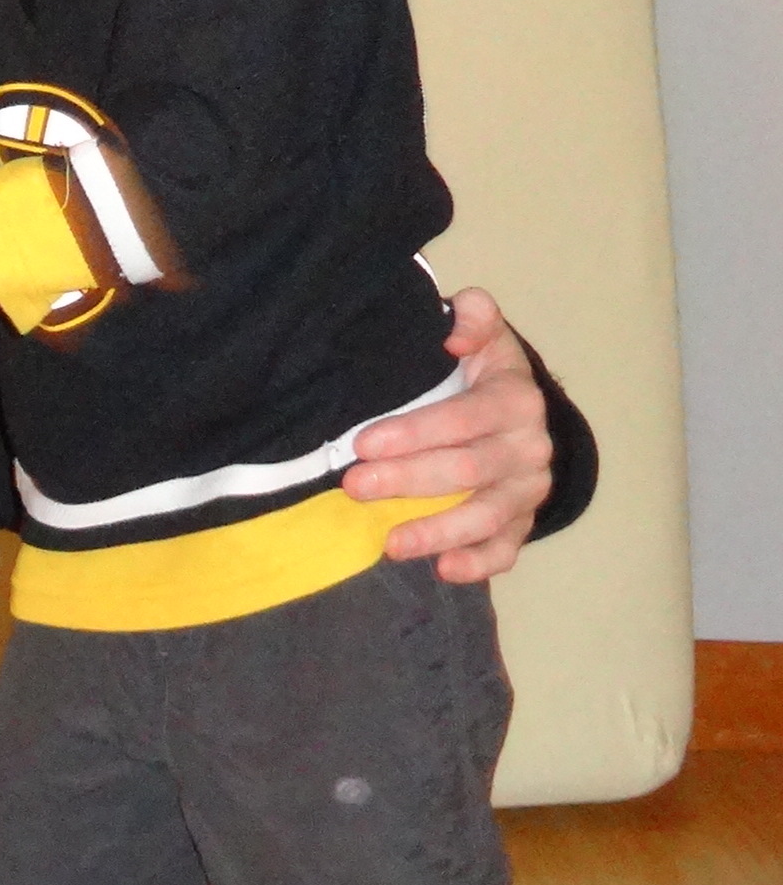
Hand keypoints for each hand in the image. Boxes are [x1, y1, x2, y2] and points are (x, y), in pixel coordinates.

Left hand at [346, 289, 552, 583]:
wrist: (517, 409)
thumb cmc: (481, 369)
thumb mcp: (481, 330)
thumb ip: (473, 315)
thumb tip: (455, 333)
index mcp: (516, 399)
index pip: (464, 418)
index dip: (414, 433)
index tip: (363, 444)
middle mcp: (529, 448)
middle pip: (468, 471)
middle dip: (407, 481)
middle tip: (354, 487)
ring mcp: (528, 491)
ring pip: (486, 518)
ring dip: (436, 532)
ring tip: (388, 543)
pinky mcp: (522, 523)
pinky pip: (506, 551)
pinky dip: (477, 564)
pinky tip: (443, 569)